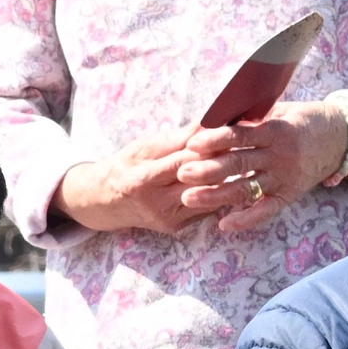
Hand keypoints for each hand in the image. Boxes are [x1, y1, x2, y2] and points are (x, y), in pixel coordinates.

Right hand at [53, 133, 222, 237]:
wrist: (106, 201)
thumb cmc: (125, 167)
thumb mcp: (144, 147)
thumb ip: (177, 138)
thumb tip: (208, 121)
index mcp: (143, 180)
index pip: (183, 162)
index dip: (207, 148)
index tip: (227, 132)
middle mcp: (156, 204)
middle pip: (200, 181)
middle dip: (222, 162)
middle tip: (241, 146)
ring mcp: (168, 219)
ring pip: (209, 197)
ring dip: (226, 178)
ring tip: (239, 160)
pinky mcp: (177, 227)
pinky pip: (206, 210)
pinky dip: (219, 193)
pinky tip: (229, 178)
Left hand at [179, 101, 347, 237]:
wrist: (340, 138)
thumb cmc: (302, 121)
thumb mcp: (280, 111)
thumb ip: (251, 117)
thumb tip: (214, 116)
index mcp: (276, 130)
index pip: (241, 135)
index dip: (216, 140)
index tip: (192, 144)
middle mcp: (280, 156)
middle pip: (239, 164)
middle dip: (208, 170)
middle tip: (182, 173)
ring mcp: (284, 178)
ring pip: (246, 189)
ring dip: (216, 196)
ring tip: (188, 198)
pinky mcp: (289, 196)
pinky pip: (266, 211)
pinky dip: (245, 220)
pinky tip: (223, 225)